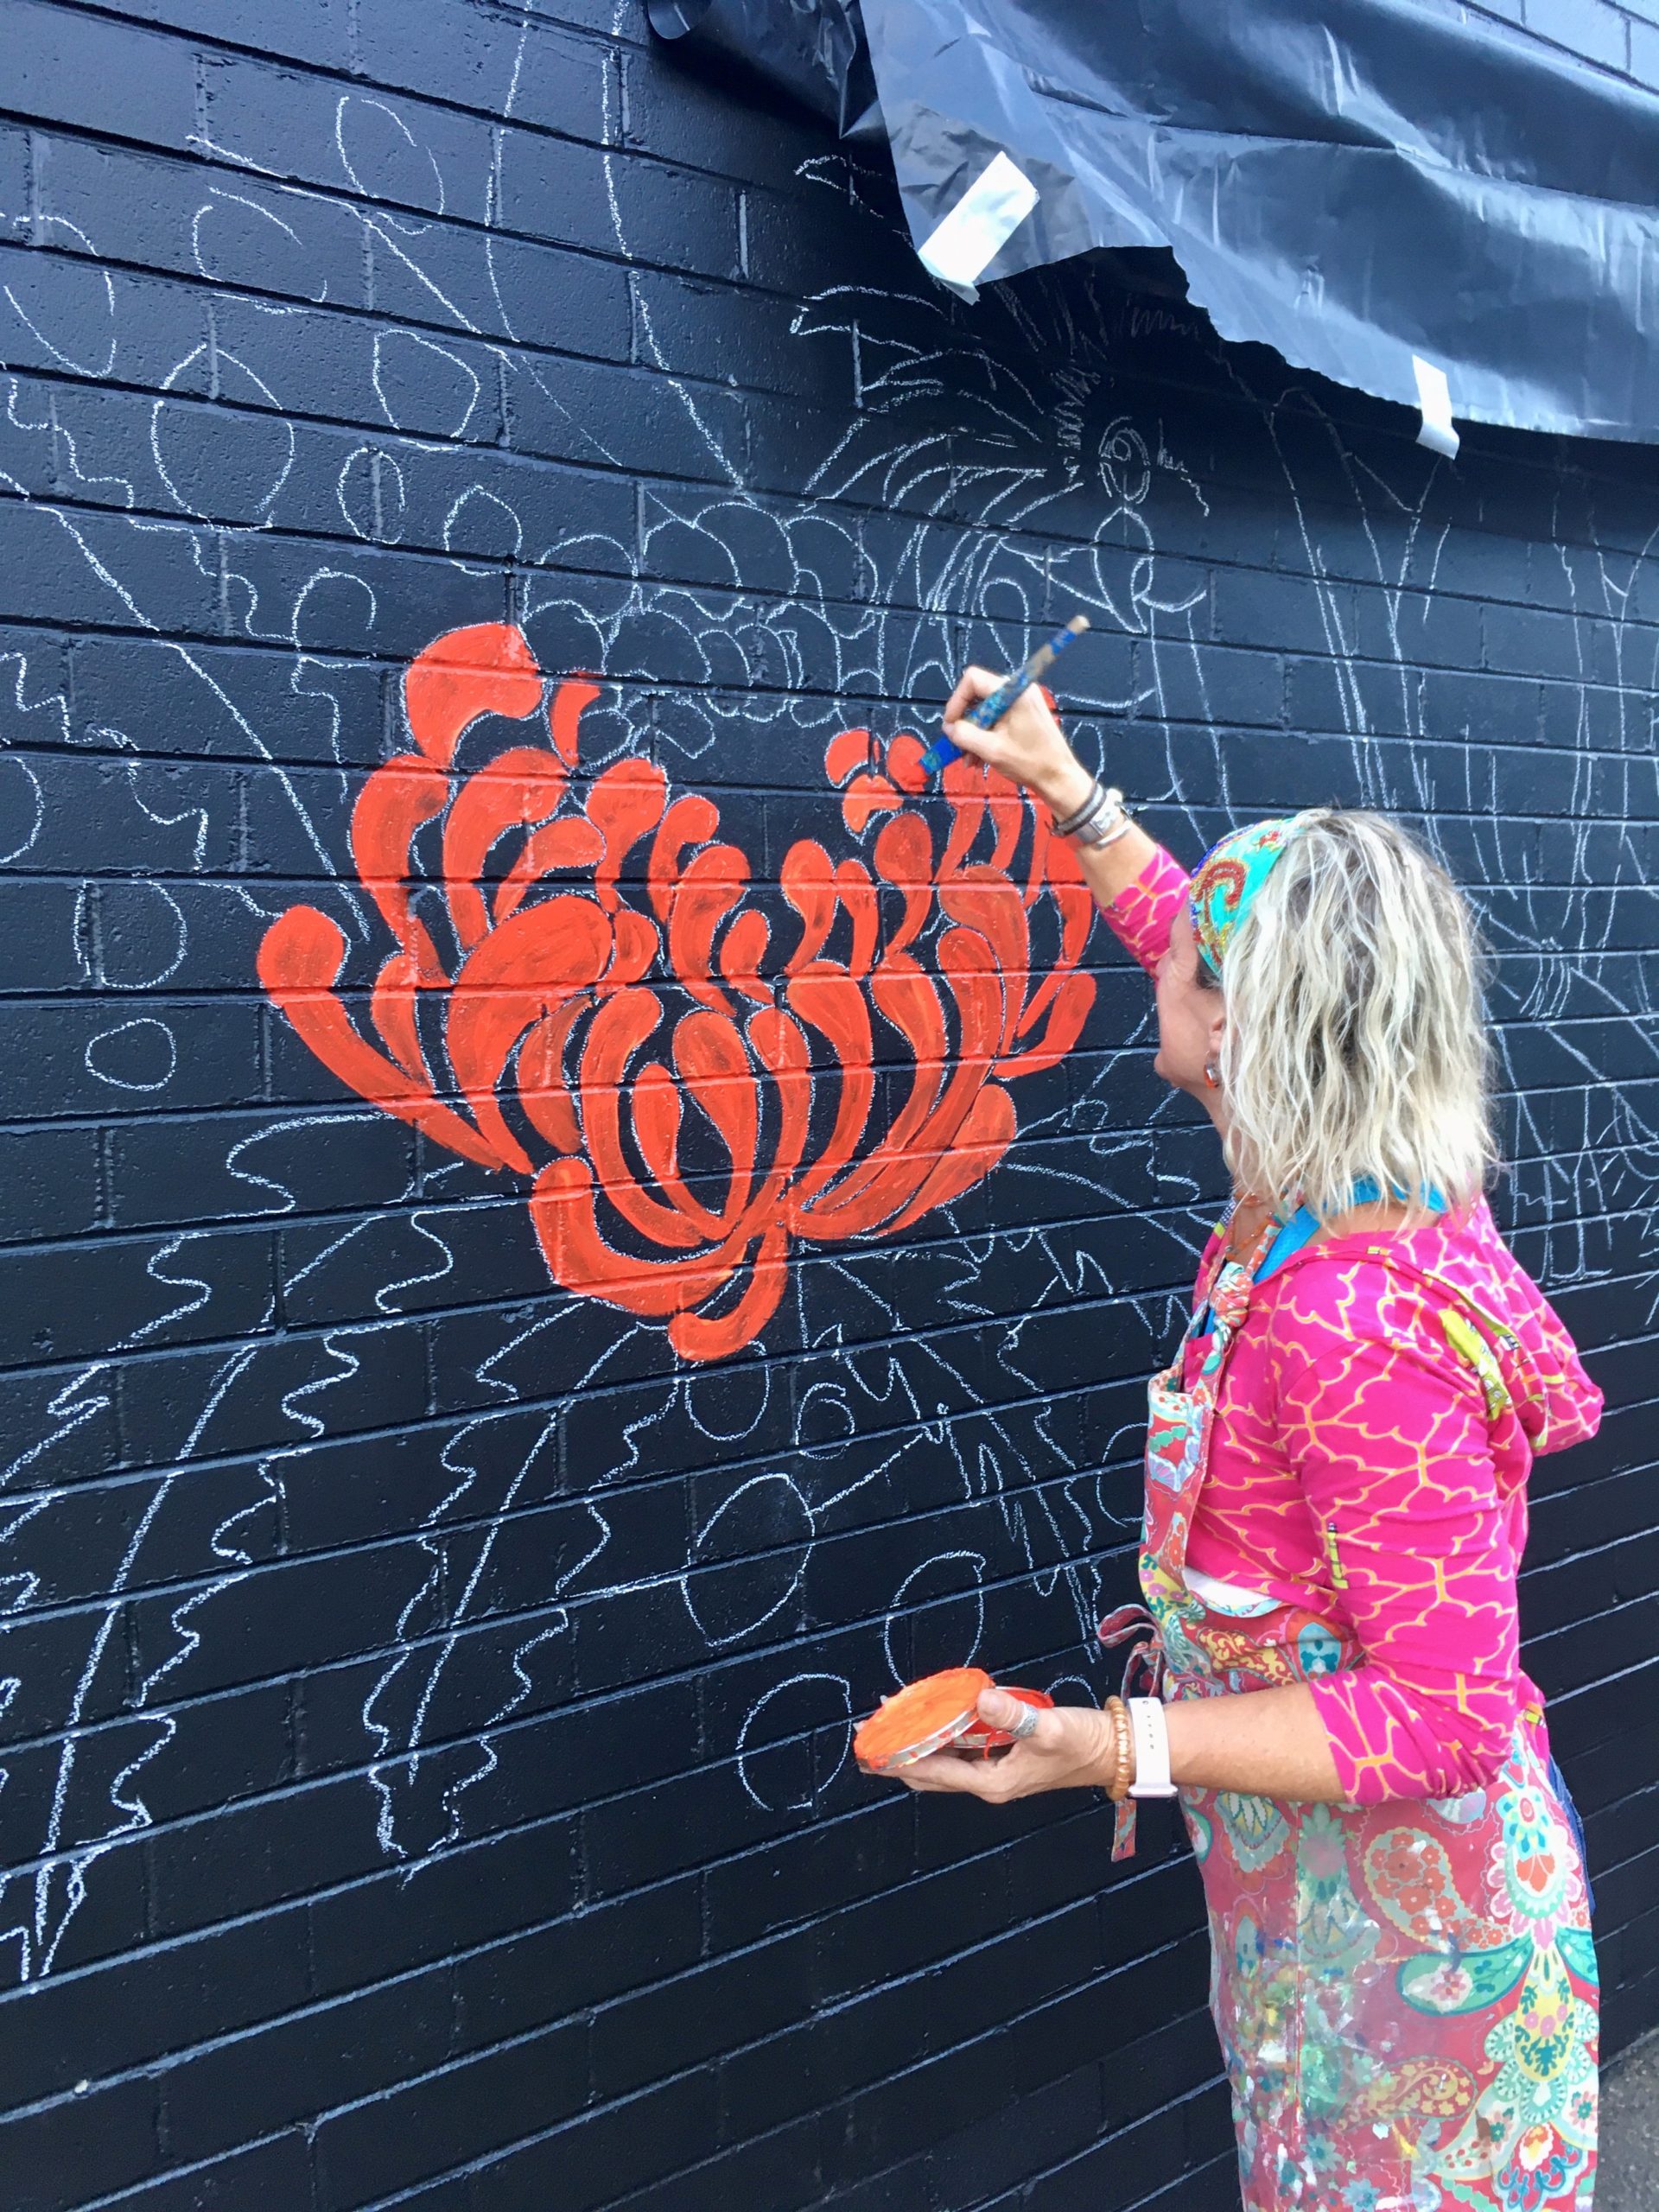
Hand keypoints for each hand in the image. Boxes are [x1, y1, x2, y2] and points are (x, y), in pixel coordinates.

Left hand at [870, 1687, 1118, 1802]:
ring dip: (918, 1746)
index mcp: (992, 1782)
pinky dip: (941, 1737)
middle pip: (932, 1773)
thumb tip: (979, 1698)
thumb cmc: (1081, 1743)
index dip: (901, 1759)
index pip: (934, 1772)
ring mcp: (995, 1771)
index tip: (872, 1749)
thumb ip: (1012, 1714)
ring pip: (944, 1761)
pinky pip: (961, 1750)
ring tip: (890, 1727)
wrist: (1112, 1750)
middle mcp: (987, 1782)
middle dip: (899, 1757)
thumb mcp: (1048, 1728)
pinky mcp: (1003, 1758)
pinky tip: (931, 1721)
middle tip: (868, 1739)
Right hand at [941, 666, 1094, 817]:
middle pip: (978, 695)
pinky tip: (981, 758)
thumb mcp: (991, 749)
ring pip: (986, 710)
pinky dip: (986, 735)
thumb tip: (948, 727)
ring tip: (970, 759)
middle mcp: (1018, 690)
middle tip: (958, 746)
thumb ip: (964, 735)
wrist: (1060, 777)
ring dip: (974, 733)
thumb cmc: (1030, 762)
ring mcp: (1023, 702)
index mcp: (1013, 692)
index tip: (950, 725)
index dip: (956, 701)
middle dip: (966, 722)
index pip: (973, 680)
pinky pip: (998, 718)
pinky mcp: (1025, 714)